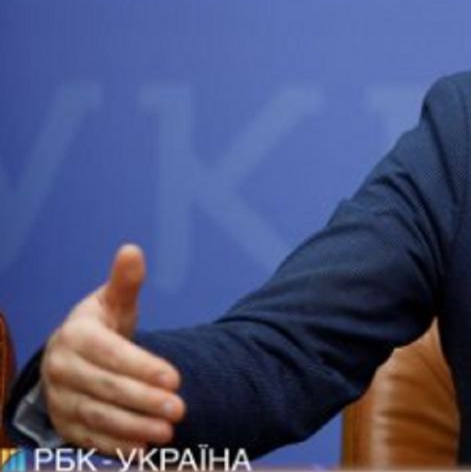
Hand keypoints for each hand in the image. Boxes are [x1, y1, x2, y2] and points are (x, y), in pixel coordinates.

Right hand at [41, 243, 185, 451]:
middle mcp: (61, 369)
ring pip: (97, 416)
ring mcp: (60, 399)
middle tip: (180, 409)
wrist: (72, 357)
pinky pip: (89, 438)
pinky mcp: (64, 425)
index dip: (141, 367)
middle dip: (143, 401)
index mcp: (75, 335)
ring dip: (133, 427)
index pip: (109, 354)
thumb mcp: (112, 303)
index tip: (176, 377)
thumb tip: (131, 250)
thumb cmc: (101, 327)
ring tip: (169, 431)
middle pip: (105, 389)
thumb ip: (125, 282)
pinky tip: (144, 449)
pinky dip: (115, 445)